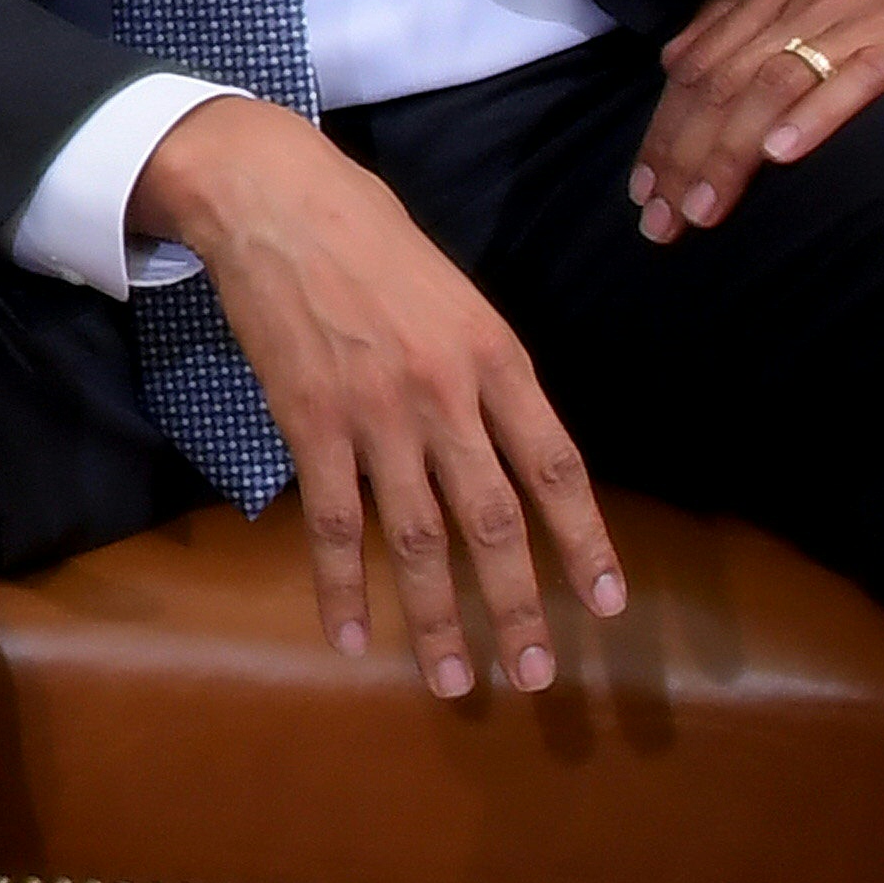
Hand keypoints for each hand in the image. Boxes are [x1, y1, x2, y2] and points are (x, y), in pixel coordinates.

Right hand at [133, 95, 628, 701]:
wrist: (276, 198)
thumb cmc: (371, 238)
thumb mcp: (456, 295)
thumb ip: (484, 371)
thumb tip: (507, 446)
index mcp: (495, 356)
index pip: (555, 466)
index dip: (586, 541)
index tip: (607, 605)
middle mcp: (446, 392)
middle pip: (495, 519)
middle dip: (519, 606)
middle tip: (538, 677)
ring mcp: (376, 412)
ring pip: (418, 537)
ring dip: (440, 619)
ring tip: (457, 683)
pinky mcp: (310, 421)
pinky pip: (332, 521)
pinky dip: (342, 585)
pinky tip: (352, 636)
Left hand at [630, 0, 883, 244]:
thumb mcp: (814, 26)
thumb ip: (750, 44)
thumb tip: (678, 76)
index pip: (698, 68)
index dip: (664, 132)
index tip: (642, 194)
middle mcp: (808, 3)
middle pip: (724, 81)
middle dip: (685, 154)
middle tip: (663, 220)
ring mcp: (860, 23)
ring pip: (773, 83)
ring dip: (731, 151)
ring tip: (706, 207)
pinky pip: (854, 82)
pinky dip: (813, 119)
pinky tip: (781, 156)